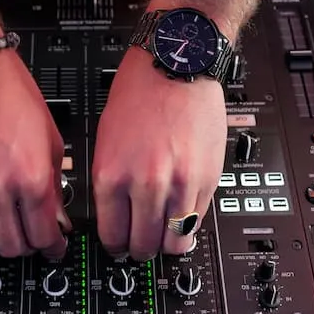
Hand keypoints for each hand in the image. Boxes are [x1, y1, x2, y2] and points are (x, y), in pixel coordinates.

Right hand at [0, 51, 69, 259]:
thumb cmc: (8, 94)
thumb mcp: (49, 139)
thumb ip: (54, 186)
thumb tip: (56, 219)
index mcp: (31, 177)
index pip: (45, 236)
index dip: (53, 246)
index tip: (53, 246)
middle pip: (14, 247)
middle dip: (27, 245)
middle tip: (30, 235)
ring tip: (4, 229)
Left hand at [92, 50, 227, 259]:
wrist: (177, 63)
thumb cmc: (139, 92)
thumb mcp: (105, 140)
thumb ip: (110, 182)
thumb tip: (115, 217)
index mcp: (112, 175)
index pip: (112, 236)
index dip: (114, 246)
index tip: (118, 245)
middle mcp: (147, 184)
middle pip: (144, 246)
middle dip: (139, 250)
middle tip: (140, 243)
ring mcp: (181, 184)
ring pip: (175, 241)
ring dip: (167, 242)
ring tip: (162, 233)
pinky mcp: (208, 179)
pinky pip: (198, 221)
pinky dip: (188, 223)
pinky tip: (180, 212)